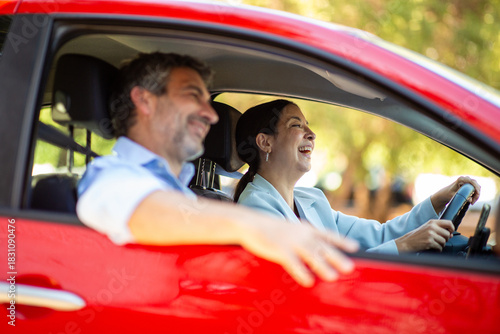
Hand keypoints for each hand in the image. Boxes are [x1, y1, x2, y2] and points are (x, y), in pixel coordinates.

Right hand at [239, 218, 358, 286]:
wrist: (251, 224)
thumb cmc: (272, 229)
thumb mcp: (293, 229)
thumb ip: (306, 237)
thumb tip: (318, 248)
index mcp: (306, 229)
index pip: (328, 234)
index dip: (341, 241)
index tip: (355, 247)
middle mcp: (302, 234)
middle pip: (322, 247)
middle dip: (336, 257)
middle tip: (350, 268)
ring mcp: (291, 242)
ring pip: (310, 255)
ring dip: (322, 267)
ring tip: (333, 277)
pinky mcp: (279, 250)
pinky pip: (293, 263)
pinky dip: (301, 272)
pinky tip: (309, 281)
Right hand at [395, 219, 454, 251]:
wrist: (407, 242)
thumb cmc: (418, 236)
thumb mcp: (427, 228)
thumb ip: (438, 229)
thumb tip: (451, 235)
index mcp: (432, 222)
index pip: (448, 223)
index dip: (452, 228)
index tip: (450, 232)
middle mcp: (431, 227)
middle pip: (447, 234)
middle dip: (445, 239)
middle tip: (439, 240)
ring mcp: (430, 234)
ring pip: (444, 242)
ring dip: (441, 245)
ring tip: (434, 244)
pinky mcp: (429, 242)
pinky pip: (440, 247)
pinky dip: (437, 249)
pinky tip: (432, 248)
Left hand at [430, 176, 480, 212]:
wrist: (445, 194)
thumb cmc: (448, 194)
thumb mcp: (454, 196)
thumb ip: (462, 197)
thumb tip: (470, 199)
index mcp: (461, 179)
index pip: (472, 182)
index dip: (476, 189)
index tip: (476, 197)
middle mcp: (465, 178)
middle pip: (476, 185)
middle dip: (477, 194)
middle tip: (472, 202)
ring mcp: (468, 181)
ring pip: (477, 188)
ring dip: (476, 195)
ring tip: (471, 202)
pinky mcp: (469, 184)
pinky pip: (476, 189)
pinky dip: (475, 195)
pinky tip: (471, 200)